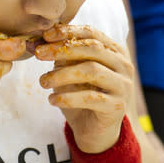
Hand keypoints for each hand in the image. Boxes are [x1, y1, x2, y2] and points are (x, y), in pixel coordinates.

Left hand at [35, 24, 133, 152]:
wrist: (95, 131)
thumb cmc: (82, 95)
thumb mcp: (72, 71)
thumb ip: (63, 56)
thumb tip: (40, 42)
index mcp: (114, 51)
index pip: (92, 33)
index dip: (68, 31)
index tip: (46, 36)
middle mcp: (123, 65)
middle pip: (93, 48)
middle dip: (63, 49)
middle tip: (39, 54)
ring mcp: (123, 85)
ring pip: (91, 70)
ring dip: (62, 74)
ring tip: (43, 81)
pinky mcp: (117, 106)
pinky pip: (90, 97)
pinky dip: (68, 97)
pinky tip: (52, 100)